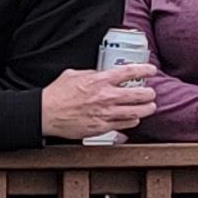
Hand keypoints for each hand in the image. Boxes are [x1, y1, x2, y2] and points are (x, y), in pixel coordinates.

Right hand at [38, 65, 153, 142]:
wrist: (46, 113)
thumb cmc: (57, 94)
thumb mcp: (74, 74)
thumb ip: (92, 74)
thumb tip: (101, 73)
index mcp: (100, 80)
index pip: (130, 72)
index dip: (145, 70)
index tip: (151, 71)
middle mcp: (106, 97)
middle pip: (139, 94)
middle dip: (149, 94)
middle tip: (151, 93)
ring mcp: (106, 113)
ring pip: (137, 112)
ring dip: (146, 109)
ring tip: (149, 107)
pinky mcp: (102, 127)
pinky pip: (124, 125)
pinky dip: (132, 121)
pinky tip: (133, 119)